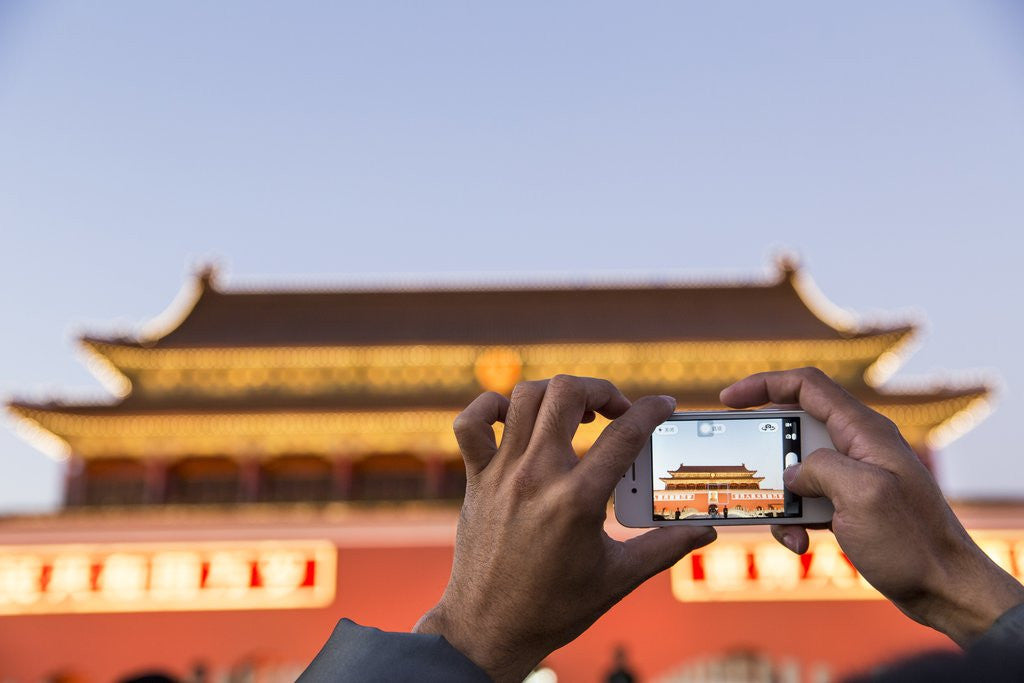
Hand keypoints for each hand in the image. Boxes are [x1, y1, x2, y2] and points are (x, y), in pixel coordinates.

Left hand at [414, 375, 715, 681]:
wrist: (489, 630)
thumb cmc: (554, 608)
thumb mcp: (618, 578)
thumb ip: (665, 548)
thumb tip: (705, 531)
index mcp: (578, 500)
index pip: (624, 434)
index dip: (651, 410)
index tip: (664, 404)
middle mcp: (537, 476)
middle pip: (567, 394)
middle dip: (600, 389)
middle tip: (615, 410)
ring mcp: (501, 473)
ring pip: (524, 397)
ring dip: (555, 393)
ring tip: (574, 412)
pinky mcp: (476, 479)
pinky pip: (470, 423)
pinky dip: (490, 407)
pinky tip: (514, 417)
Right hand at [721, 367, 1023, 646]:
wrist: (943, 589)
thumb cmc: (912, 541)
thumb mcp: (861, 494)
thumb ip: (820, 468)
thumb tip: (793, 472)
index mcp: (864, 431)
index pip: (807, 385)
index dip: (763, 384)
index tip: (728, 399)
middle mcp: (858, 447)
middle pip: (793, 429)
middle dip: (765, 454)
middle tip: (748, 475)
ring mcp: (853, 476)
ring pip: (794, 471)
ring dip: (780, 498)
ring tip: (784, 526)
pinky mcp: (848, 505)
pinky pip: (806, 501)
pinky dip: (793, 521)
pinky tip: (800, 544)